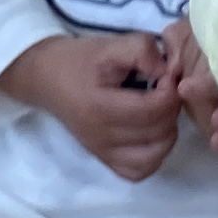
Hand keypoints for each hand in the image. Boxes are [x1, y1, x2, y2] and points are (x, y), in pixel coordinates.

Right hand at [0, 31, 184, 182]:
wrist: (46, 77)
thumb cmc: (78, 60)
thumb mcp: (109, 45)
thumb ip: (141, 50)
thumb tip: (166, 71)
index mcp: (100, 108)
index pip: (153, 109)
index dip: (171, 91)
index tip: (167, 74)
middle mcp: (101, 138)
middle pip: (158, 132)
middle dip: (172, 108)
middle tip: (165, 89)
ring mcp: (102, 153)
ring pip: (154, 156)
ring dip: (167, 132)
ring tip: (159, 109)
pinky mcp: (104, 160)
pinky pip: (138, 172)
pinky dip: (153, 156)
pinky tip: (151, 133)